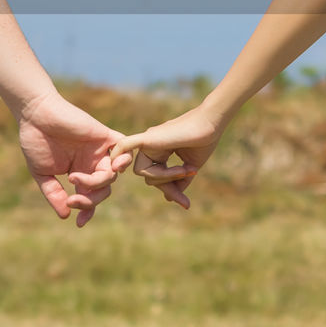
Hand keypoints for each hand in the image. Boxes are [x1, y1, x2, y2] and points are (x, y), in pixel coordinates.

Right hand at [17, 90, 130, 226]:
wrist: (35, 115)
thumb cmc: (36, 141)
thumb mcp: (43, 174)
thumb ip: (54, 193)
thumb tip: (65, 215)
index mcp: (78, 172)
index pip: (90, 196)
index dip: (88, 211)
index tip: (79, 223)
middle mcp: (91, 162)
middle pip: (104, 189)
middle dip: (91, 200)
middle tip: (73, 200)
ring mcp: (99, 149)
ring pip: (113, 174)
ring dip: (99, 183)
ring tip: (77, 179)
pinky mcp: (104, 135)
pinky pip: (124, 147)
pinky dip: (124, 158)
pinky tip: (114, 165)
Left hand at [109, 105, 223, 208]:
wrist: (210, 124)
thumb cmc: (203, 141)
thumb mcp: (190, 166)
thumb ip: (178, 181)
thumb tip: (169, 198)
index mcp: (160, 151)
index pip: (156, 177)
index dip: (170, 190)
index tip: (185, 202)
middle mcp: (151, 146)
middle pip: (148, 176)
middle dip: (167, 184)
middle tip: (187, 177)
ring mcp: (148, 142)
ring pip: (141, 171)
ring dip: (164, 176)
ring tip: (184, 169)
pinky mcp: (147, 138)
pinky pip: (125, 146)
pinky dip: (118, 155)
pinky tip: (115, 168)